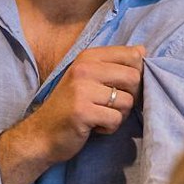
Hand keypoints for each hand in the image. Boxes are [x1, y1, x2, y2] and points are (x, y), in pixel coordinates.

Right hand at [0, 45, 144, 183]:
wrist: (40, 134)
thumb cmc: (69, 106)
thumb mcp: (89, 78)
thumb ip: (114, 63)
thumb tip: (142, 49)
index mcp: (87, 57)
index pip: (132, 55)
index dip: (136, 74)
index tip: (121, 87)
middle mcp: (84, 69)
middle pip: (133, 78)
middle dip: (130, 97)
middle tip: (112, 106)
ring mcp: (81, 90)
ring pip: (127, 101)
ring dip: (118, 115)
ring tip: (100, 117)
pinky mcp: (82, 112)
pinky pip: (115, 119)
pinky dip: (109, 128)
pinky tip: (94, 127)